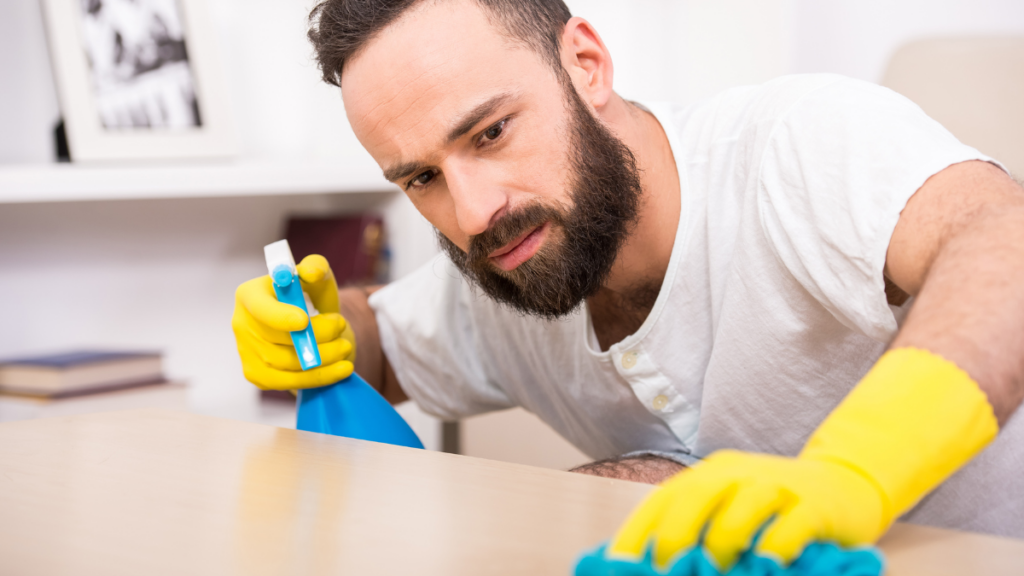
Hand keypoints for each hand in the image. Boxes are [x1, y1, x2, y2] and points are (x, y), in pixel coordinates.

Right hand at [233, 254, 355, 389]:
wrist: (305, 326)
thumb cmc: (307, 297)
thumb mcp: (315, 277)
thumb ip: (316, 267)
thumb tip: (311, 272)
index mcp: (249, 294)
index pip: (260, 308)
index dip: (279, 316)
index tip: (304, 321)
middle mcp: (241, 323)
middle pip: (278, 338)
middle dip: (316, 334)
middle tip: (342, 326)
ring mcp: (246, 352)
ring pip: (286, 363)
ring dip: (323, 357)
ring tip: (346, 346)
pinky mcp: (256, 375)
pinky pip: (288, 382)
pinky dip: (318, 377)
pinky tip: (342, 369)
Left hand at [606, 348, 997, 571]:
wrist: (845, 486)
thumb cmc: (773, 513)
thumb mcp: (730, 513)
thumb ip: (697, 533)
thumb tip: (649, 565)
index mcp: (709, 474)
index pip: (663, 499)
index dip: (638, 532)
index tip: (619, 565)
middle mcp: (738, 473)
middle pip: (694, 497)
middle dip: (674, 537)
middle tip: (665, 570)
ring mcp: (778, 485)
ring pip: (740, 509)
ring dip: (723, 544)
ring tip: (718, 571)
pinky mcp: (816, 505)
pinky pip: (791, 526)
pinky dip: (776, 547)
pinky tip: (768, 564)